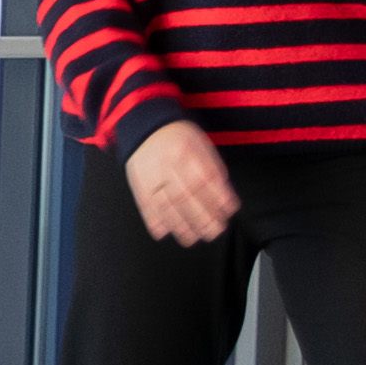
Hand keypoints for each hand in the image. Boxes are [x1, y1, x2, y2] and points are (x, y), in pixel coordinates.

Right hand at [122, 120, 237, 245]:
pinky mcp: (137, 183)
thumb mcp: (201, 145)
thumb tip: (226, 200)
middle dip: (201, 217)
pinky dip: (153, 221)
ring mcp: (149, 174)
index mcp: (186, 150)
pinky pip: (144, 204)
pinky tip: (163, 233)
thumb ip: (213, 170)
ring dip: (179, 225)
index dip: (217, 198)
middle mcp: (167, 163)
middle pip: (184, 195)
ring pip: (164, 204)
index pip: (204, 178)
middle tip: (213, 232)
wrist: (145, 127)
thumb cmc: (180, 139)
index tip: (227, 213)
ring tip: (192, 238)